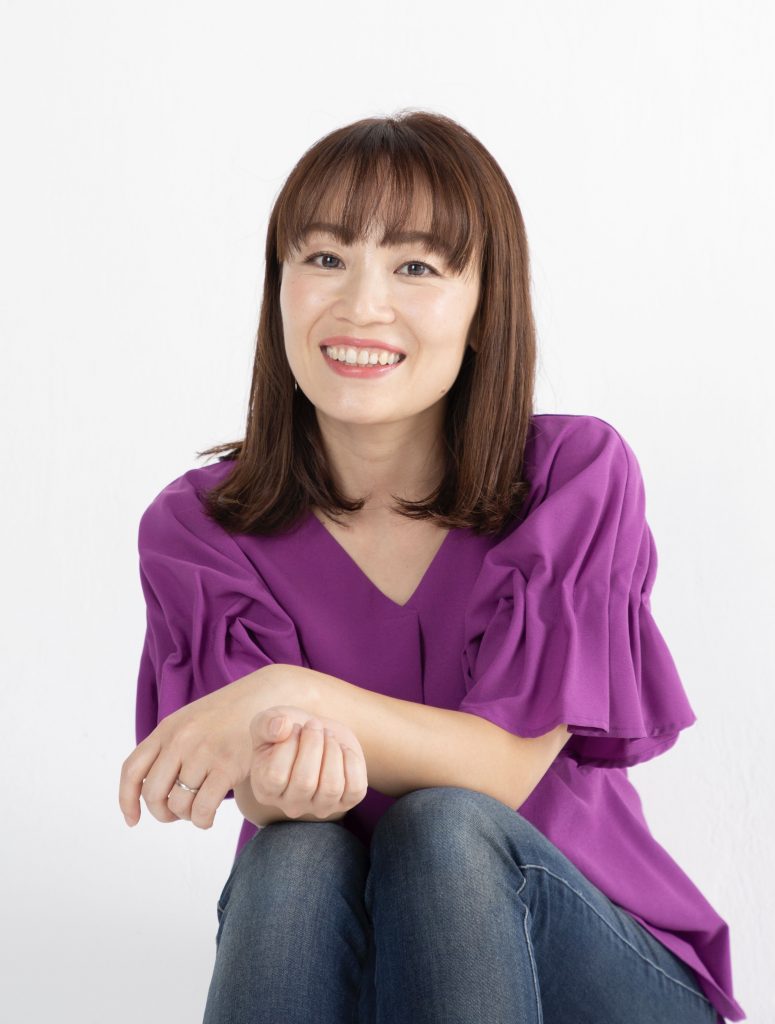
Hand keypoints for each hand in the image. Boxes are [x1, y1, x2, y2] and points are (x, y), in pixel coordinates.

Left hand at [118, 667, 292, 829]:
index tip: (133, 820)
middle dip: (162, 813)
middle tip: (176, 814)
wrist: (267, 698)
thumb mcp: (192, 720)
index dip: (126, 801)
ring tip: (198, 811)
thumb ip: (170, 745)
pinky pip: (203, 809)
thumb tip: (152, 788)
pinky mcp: (228, 766)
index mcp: (167, 729)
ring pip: (178, 805)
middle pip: (153, 794)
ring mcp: (204, 753)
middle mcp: (180, 740)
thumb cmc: (230, 714)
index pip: (132, 770)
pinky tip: (209, 817)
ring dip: (187, 816)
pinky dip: (202, 820)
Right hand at [249, 707, 367, 820]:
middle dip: (313, 743)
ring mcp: (320, 807)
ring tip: (327, 735)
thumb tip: (282, 727)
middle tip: (314, 725)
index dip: (288, 744)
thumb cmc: (286, 731)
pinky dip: (352, 761)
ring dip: (332, 750)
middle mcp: (292, 805)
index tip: (294, 727)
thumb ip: (266, 724)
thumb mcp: (268, 722)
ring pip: (331, 786)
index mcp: (266, 790)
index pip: (276, 775)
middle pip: (305, 782)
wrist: (315, 734)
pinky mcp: (346, 801)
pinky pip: (355, 788)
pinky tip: (341, 748)